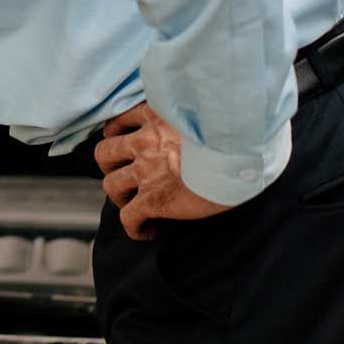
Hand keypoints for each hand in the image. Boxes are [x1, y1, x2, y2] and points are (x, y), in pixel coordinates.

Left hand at [93, 103, 231, 240]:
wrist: (239, 153)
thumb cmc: (233, 132)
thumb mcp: (205, 111)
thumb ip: (190, 115)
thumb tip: (201, 124)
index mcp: (156, 116)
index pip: (121, 121)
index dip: (117, 134)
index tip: (123, 142)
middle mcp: (144, 142)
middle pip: (104, 153)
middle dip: (109, 166)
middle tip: (122, 174)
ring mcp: (145, 171)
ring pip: (111, 185)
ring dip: (118, 196)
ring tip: (132, 204)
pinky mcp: (153, 199)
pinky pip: (128, 217)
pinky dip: (133, 227)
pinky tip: (147, 231)